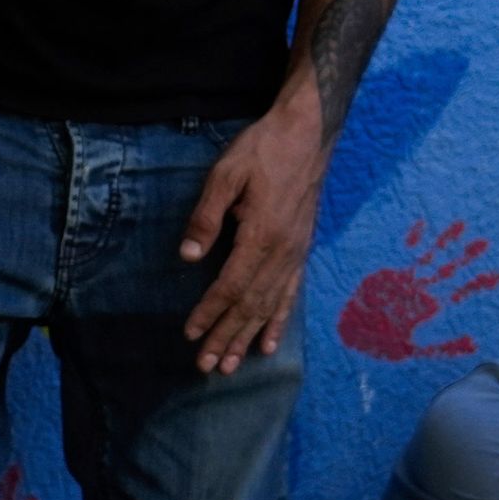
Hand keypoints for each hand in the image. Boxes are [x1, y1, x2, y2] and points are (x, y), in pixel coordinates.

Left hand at [177, 93, 327, 369]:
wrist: (309, 132)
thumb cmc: (263, 148)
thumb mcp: (225, 174)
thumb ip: (207, 216)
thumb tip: (189, 256)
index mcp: (261, 234)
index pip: (231, 285)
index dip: (210, 312)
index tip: (191, 334)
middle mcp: (282, 251)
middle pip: (250, 304)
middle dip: (226, 336)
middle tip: (206, 367)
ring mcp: (295, 252)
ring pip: (270, 305)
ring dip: (248, 337)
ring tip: (231, 365)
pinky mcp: (302, 249)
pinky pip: (291, 293)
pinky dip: (279, 321)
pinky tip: (270, 344)